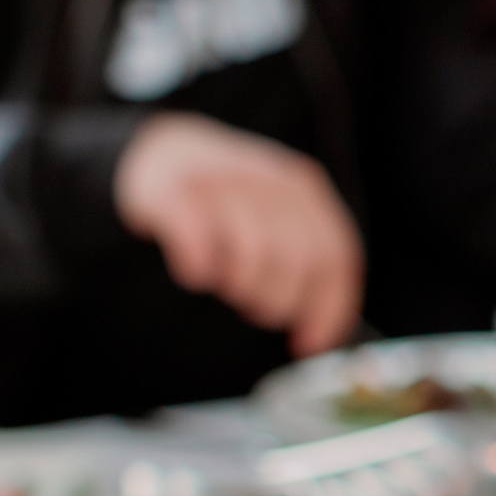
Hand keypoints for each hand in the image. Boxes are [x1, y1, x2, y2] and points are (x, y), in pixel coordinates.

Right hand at [113, 112, 361, 355]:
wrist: (159, 153)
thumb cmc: (225, 206)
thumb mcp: (274, 222)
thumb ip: (304, 265)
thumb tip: (319, 335)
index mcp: (304, 191)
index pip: (336, 256)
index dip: (328, 308)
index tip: (309, 342)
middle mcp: (269, 181)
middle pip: (299, 259)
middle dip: (281, 302)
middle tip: (259, 312)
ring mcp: (222, 181)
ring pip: (254, 253)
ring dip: (244, 288)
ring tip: (229, 290)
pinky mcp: (172, 190)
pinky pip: (198, 241)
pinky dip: (202, 269)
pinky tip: (196, 275)